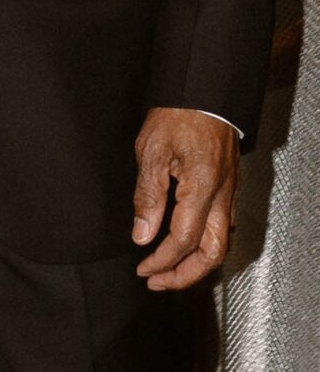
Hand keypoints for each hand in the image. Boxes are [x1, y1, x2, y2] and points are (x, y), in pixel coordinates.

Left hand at [132, 107, 239, 289]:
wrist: (205, 90)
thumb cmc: (178, 112)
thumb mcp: (151, 150)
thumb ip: (148, 196)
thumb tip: (142, 234)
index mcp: (202, 187)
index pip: (184, 239)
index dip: (162, 260)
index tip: (143, 268)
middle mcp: (222, 195)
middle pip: (212, 254)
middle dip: (185, 275)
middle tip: (157, 282)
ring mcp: (229, 192)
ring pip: (221, 244)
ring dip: (196, 263)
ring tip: (168, 270)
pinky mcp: (228, 187)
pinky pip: (222, 227)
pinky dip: (204, 245)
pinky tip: (185, 245)